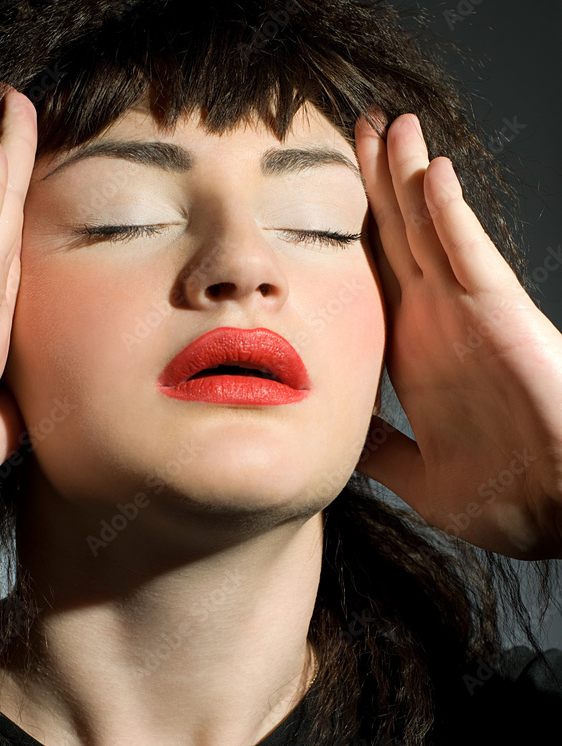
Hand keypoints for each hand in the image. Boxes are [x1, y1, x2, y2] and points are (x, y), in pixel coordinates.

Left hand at [353, 110, 561, 559]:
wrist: (558, 514)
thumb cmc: (504, 500)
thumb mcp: (419, 477)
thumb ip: (379, 453)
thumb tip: (341, 442)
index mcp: (415, 355)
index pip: (372, 281)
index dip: (347, 238)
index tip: (312, 203)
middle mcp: (439, 325)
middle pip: (397, 239)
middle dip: (372, 186)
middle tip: (345, 132)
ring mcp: (470, 316)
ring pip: (431, 230)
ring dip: (405, 177)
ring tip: (379, 125)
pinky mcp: (503, 319)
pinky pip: (471, 256)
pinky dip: (449, 214)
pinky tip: (427, 172)